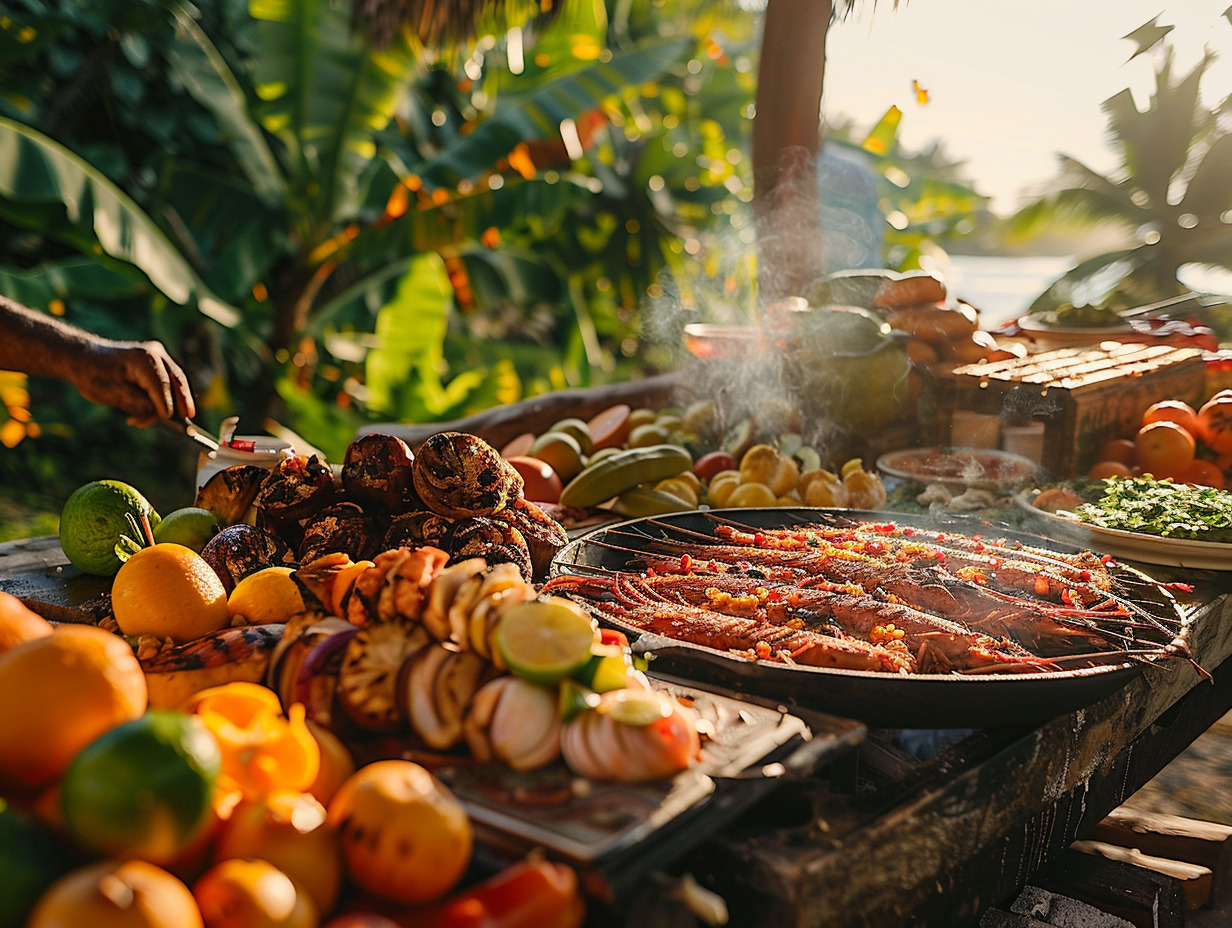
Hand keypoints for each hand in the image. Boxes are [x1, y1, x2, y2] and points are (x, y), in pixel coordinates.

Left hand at [73, 340, 196, 426]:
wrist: (81, 357)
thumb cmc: (92, 374)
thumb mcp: (112, 394)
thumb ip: (138, 404)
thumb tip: (161, 414)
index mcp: (144, 359)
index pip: (163, 386)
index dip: (166, 406)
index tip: (165, 421)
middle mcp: (155, 353)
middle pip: (177, 382)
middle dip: (178, 404)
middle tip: (185, 422)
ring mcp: (158, 356)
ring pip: (175, 383)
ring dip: (167, 404)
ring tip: (143, 421)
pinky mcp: (156, 362)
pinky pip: (167, 382)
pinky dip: (161, 398)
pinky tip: (147, 413)